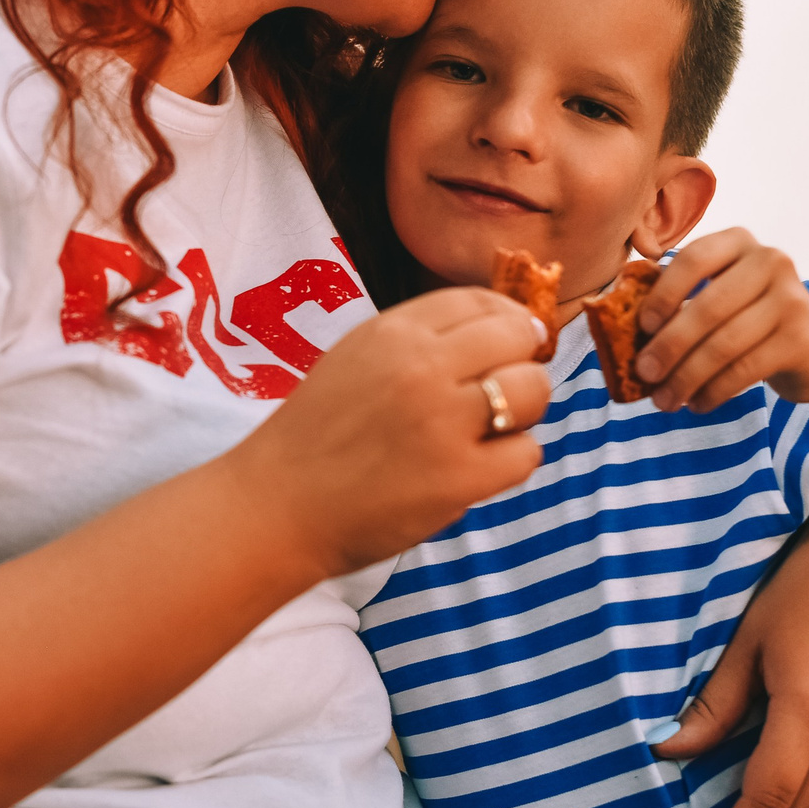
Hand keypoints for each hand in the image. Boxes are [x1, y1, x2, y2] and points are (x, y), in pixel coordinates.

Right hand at [226, 286, 551, 579]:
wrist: (275, 506)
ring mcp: (444, 421)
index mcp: (393, 331)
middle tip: (502, 392)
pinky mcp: (460, 477)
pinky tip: (477, 469)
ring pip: (533, 390)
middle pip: (518, 336)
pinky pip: (526, 453)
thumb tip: (498, 332)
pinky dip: (510, 462)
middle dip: (522, 361)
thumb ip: (417, 341)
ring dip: (523, 410)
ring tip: (489, 432)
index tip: (506, 345)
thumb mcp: (356, 358)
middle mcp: (422, 366)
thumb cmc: (314, 437)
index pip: (481, 301)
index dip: (505, 321)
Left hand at [635, 229, 808, 413]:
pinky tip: (697, 404)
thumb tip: (621, 333)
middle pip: (707, 307)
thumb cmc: (750, 320)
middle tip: (643, 374)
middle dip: (669, 346)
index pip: (693, 258)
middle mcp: (770, 261)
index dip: (663, 293)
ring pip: (724, 344)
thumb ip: (681, 301)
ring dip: (686, 378)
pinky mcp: (801, 337)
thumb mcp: (721, 297)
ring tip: (664, 401)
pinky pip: (744, 370)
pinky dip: (713, 391)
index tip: (643, 327)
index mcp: (739, 241)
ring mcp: (791, 298)